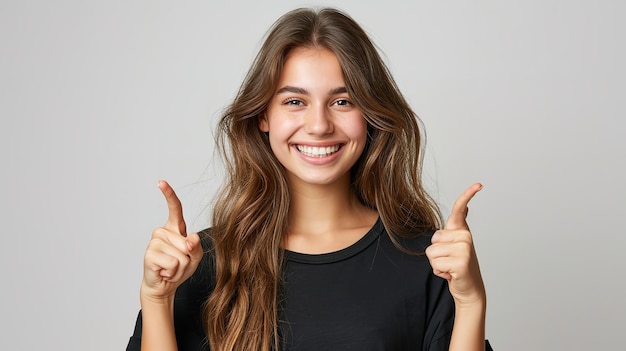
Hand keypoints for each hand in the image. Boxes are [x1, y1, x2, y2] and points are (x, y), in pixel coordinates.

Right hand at [141, 180, 203, 301]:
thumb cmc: (180, 268)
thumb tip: (190, 240)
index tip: (161, 182)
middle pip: (187, 243)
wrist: (164, 286)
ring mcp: (155, 242)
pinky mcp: (149, 255)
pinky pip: (173, 264)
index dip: (168, 195)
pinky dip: (173, 272)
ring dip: (180, 267)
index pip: (174, 208)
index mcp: (175, 228)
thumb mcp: (195, 256)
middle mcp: (162, 232)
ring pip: (181, 255)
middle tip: (177, 264)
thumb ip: (196, 246)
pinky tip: (164, 272)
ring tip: (170, 268)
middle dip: (188, 258)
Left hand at [426, 183, 485, 306]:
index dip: (468, 195)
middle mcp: (465, 237)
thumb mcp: (456, 244)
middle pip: (432, 240)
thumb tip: (466, 209)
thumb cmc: (458, 265)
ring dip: (437, 264)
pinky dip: (439, 272)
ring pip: (431, 252)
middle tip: (449, 260)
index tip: (479, 184)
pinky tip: (451, 274)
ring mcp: (465, 249)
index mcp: (462, 231)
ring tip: (450, 267)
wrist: (469, 288)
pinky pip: (435, 264)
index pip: (461, 208)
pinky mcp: (461, 262)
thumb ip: (456, 228)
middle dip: (435, 254)